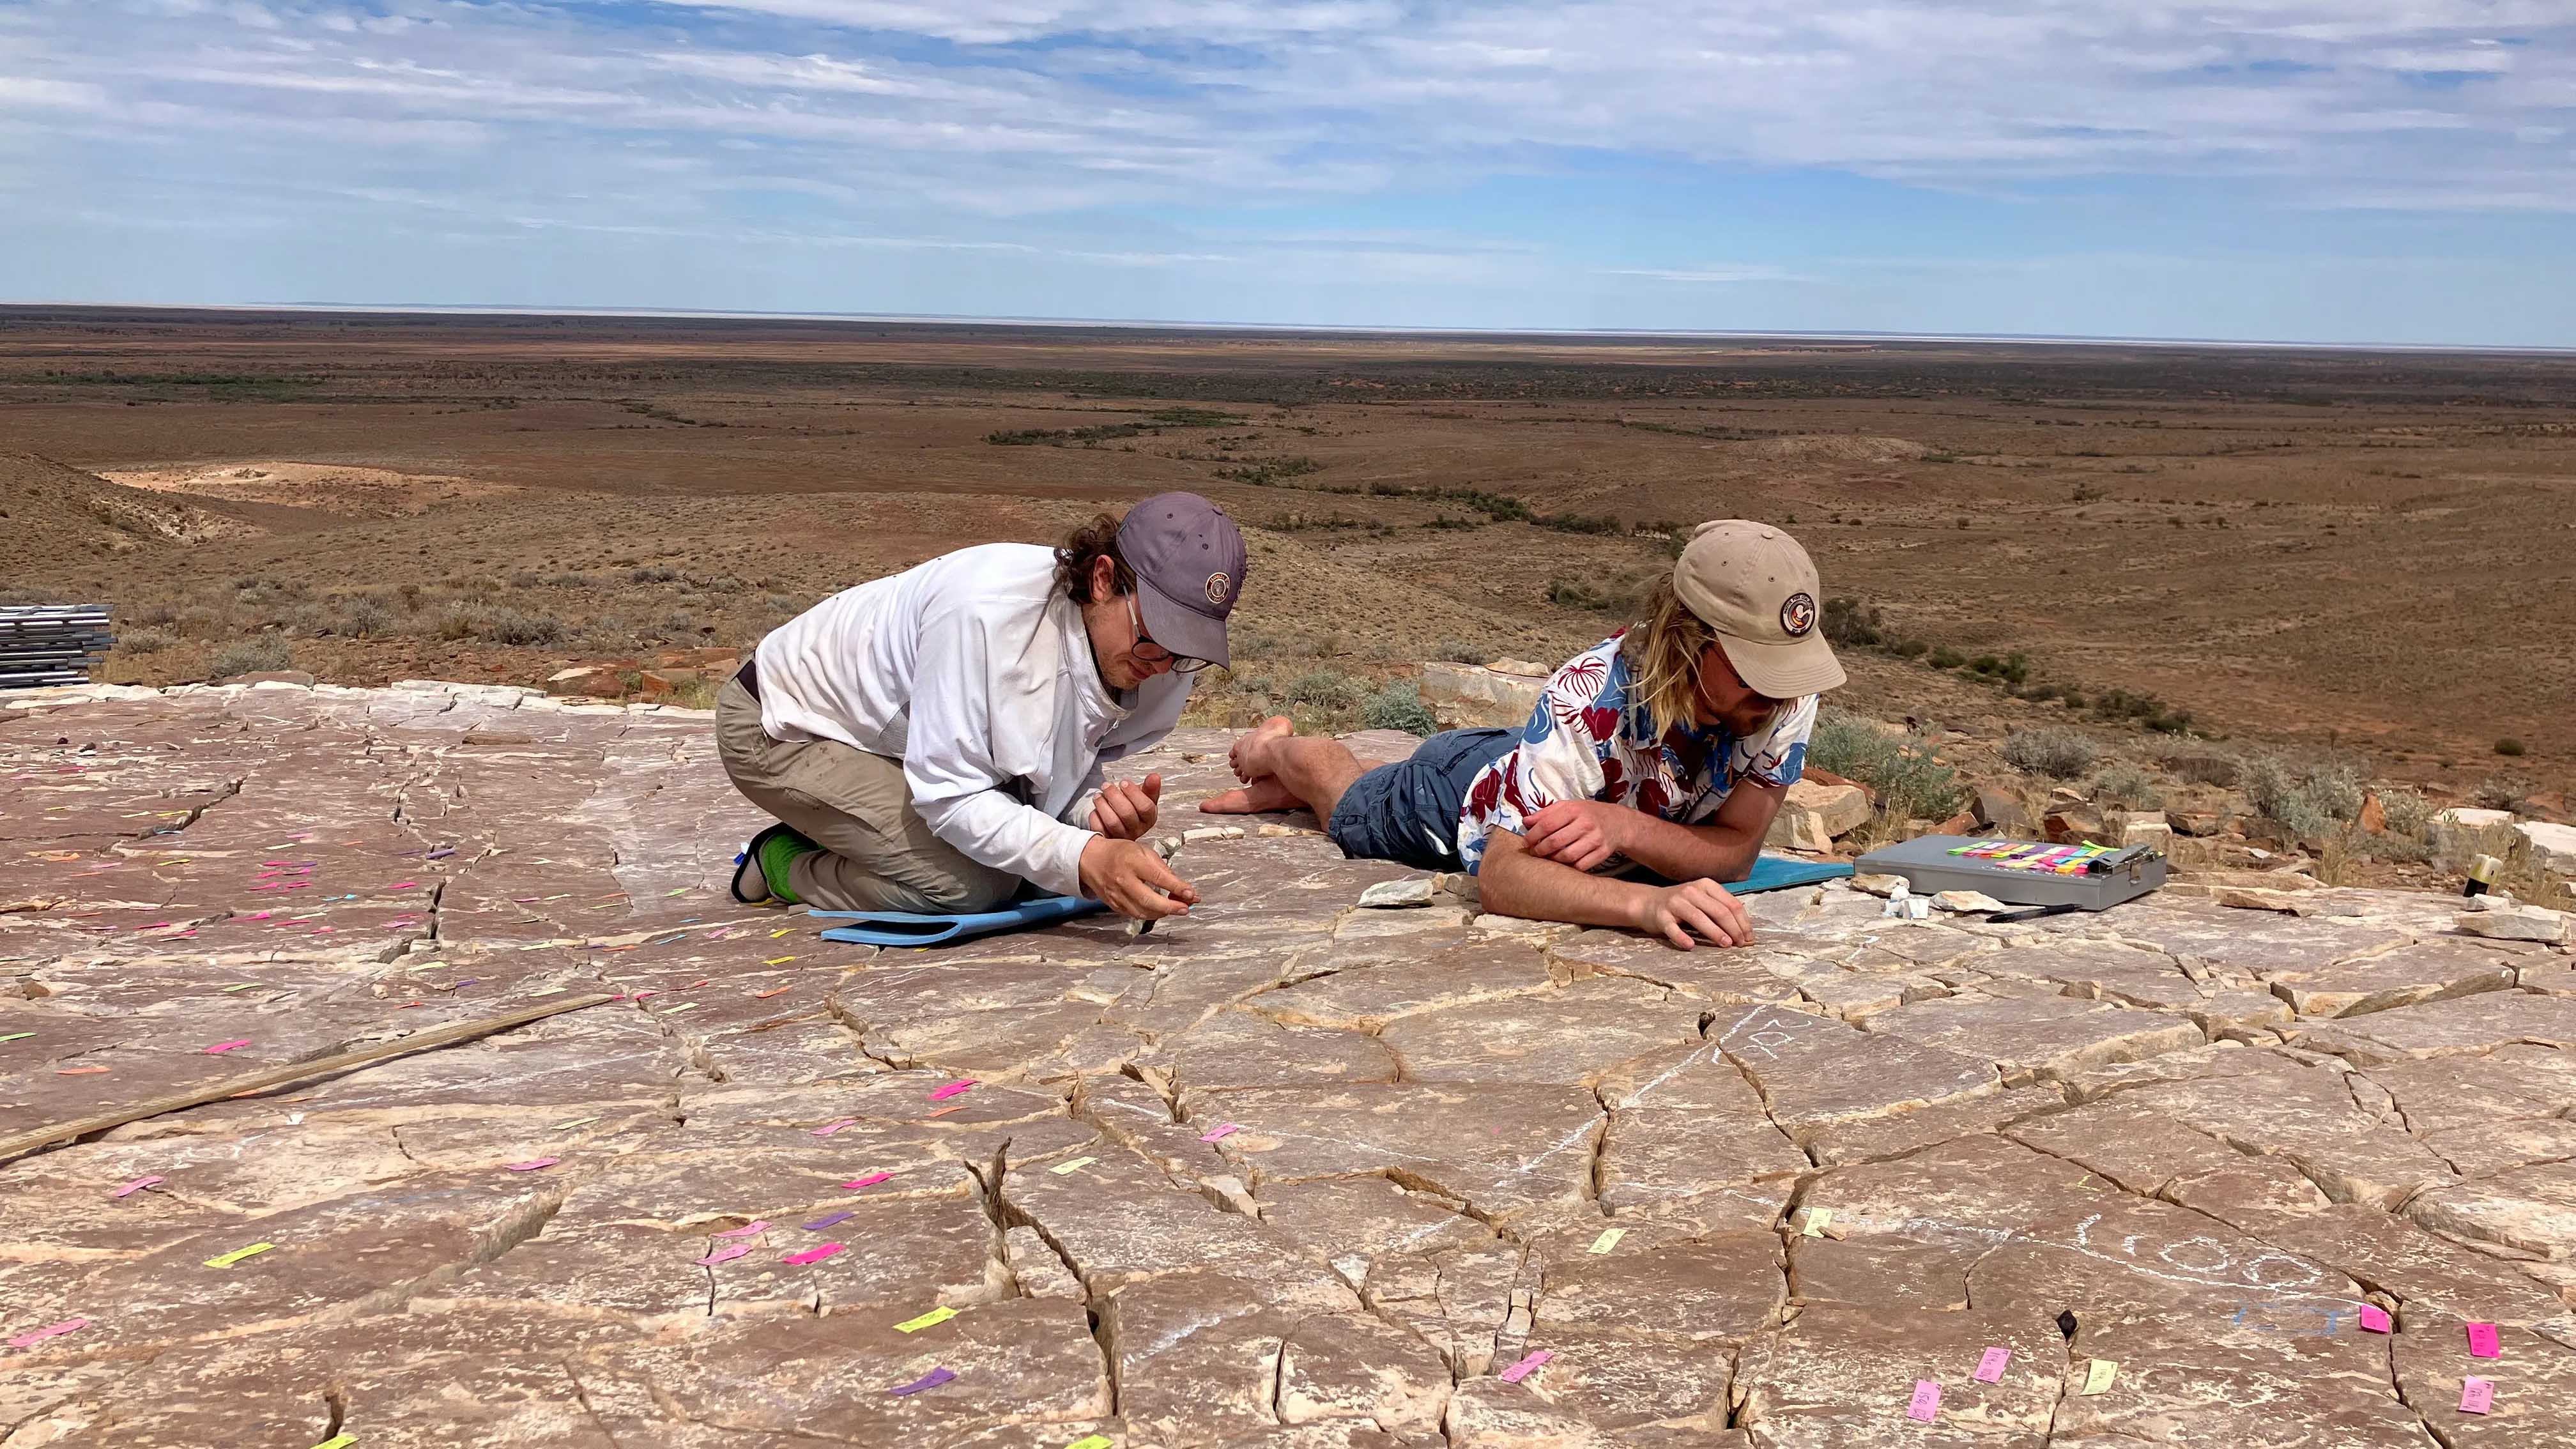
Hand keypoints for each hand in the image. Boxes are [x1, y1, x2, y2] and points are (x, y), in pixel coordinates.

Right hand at [1078, 835, 1198, 921]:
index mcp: (1132, 862)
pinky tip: (1159, 910)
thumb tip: (1180, 886)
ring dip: (1162, 913)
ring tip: (1175, 909)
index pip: (1158, 877)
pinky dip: (1149, 914)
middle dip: (1171, 907)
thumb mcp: (1142, 850)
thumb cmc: (1119, 852)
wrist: (1091, 859)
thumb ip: (1161, 867)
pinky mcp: (1113, 904)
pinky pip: (1134, 914)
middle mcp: (1123, 880)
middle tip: (1186, 908)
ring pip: (1142, 912)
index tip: (1191, 894)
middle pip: (1149, 900)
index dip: (1177, 888)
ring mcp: (1116, 895)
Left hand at [1087, 774, 1161, 840]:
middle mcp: (1137, 829)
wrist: (1122, 820)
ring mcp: (1122, 836)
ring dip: (1103, 805)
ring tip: (1098, 795)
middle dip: (1114, 796)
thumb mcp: (1144, 796)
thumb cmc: (1134, 806)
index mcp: (1149, 818)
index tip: (1123, 782)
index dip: (1133, 793)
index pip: (1145, 807)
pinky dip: (1095, 817)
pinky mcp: (1108, 839)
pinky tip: (1096, 808)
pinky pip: (1100, 829)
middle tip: (1107, 785)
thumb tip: (1154, 777)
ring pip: (1112, 822)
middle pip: (1127, 814)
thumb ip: (1150, 786)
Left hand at [1523, 799, 1627, 871]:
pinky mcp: (1603, 853)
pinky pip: (1581, 866)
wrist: (1617, 822)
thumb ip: (1545, 814)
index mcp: (1574, 810)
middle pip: (1555, 842)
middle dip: (1540, 850)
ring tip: (1548, 857)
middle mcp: (1585, 824)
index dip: (1533, 836)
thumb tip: (1525, 822)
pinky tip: (1564, 863)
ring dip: (1553, 859)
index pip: (1547, 825)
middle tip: (1535, 852)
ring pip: (1567, 856)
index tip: (1526, 842)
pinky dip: (1569, 867)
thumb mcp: (1567, 807)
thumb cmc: (1587, 814)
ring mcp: (1595, 839)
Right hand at [1632, 878, 1752, 950]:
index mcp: (1706, 885)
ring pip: (1699, 918)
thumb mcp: (1703, 900)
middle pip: (1719, 910)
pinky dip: (1682, 938)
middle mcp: (1691, 891)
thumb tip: (1745, 932)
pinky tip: (1690, 946)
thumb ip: (1721, 910)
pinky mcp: (1661, 916)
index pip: (1731, 903)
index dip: (1743, 921)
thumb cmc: (1682, 905)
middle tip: (1740, 944)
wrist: (1648, 903)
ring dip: (1715, 932)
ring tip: (1725, 944)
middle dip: (1733, 928)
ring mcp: (1675, 903)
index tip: (1749, 937)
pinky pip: (1673, 928)